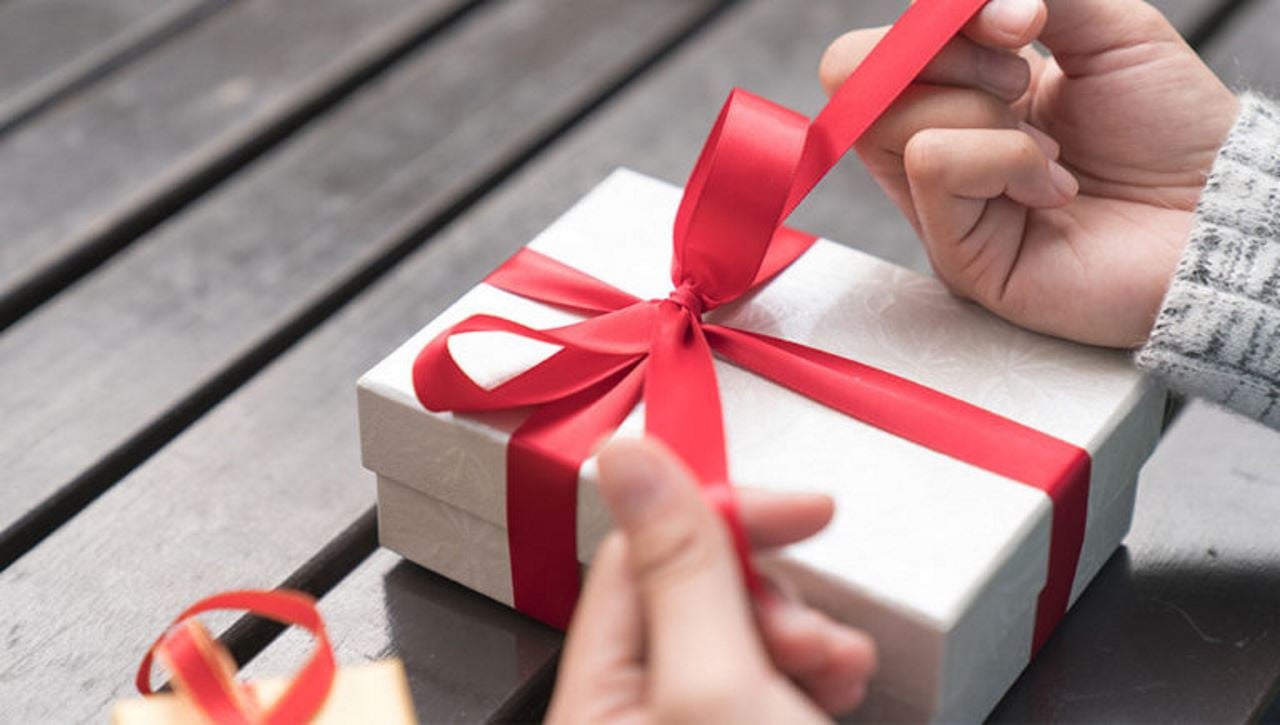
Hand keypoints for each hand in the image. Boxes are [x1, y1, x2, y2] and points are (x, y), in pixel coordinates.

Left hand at [546, 439, 875, 723]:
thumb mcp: (719, 684)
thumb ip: (680, 569)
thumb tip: (628, 458)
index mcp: (594, 699)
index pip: (639, 556)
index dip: (722, 521)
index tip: (800, 511)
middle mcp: (629, 712)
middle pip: (695, 594)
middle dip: (771, 599)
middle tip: (812, 635)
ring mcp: (685, 724)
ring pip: (740, 635)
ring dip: (804, 636)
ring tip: (837, 668)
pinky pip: (766, 676)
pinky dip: (813, 671)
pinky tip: (841, 684)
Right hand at [820, 0, 1238, 346]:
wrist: (1218, 209)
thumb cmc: (1172, 131)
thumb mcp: (1105, 29)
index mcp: (960, 96)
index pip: (880, 51)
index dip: (934, 23)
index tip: (1025, 21)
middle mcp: (938, 149)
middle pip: (854, 80)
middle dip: (947, 58)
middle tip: (1023, 79)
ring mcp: (940, 206)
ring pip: (895, 124)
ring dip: (988, 116)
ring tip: (1052, 148)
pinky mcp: (956, 254)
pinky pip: (935, 168)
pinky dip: (1005, 159)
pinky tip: (1052, 187)